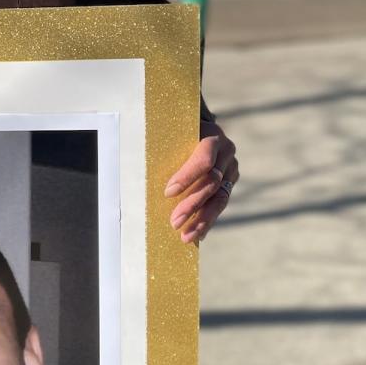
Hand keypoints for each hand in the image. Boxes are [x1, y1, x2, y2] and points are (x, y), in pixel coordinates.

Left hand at [164, 121, 237, 244]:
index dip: (187, 177)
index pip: (203, 160)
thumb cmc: (178, 132)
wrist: (200, 127)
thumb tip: (135, 170)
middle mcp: (226, 153)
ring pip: (220, 198)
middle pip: (211, 183)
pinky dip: (207, 220)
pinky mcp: (230, 183)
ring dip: (202, 220)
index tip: (168, 192)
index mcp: (212, 137)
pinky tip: (197, 235)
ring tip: (186, 237)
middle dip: (192, 204)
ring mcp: (231, 169)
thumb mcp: (174, 134)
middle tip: (174, 222)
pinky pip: (220, 204)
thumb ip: (165, 148)